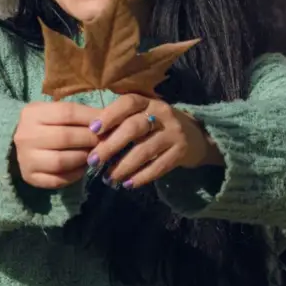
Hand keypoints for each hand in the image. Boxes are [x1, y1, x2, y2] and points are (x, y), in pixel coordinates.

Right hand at [13, 101, 99, 189]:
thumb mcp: (56, 112)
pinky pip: (58, 180)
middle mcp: (25, 136)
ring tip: (93, 154)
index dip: (91, 118)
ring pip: (62, 161)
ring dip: (83, 158)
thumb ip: (78, 114)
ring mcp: (25, 158)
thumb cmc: (45, 125)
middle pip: (65, 137)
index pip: (68, 112)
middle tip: (103, 141)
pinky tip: (81, 168)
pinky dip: (74, 175)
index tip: (106, 123)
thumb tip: (107, 120)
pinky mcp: (29, 177)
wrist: (20, 145)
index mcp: (32, 113)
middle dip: (90, 139)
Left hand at [88, 94, 220, 188]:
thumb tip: (89, 136)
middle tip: (93, 161)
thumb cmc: (157, 125)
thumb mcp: (143, 115)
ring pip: (145, 150)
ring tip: (109, 178)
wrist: (197, 136)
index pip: (128, 102)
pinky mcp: (182, 152)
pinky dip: (142, 176)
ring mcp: (174, 133)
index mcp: (148, 102)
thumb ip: (121, 121)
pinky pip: (159, 166)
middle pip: (133, 128)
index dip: (110, 115)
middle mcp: (162, 113)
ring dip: (124, 166)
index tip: (92, 130)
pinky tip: (129, 184)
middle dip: (110, 146)